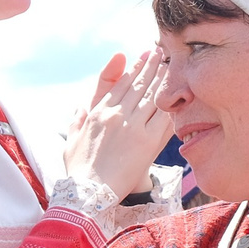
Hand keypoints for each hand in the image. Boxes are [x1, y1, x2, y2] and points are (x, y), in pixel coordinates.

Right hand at [63, 50, 173, 204]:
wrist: (89, 193)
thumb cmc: (78, 170)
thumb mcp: (71, 140)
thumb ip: (76, 121)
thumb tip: (80, 108)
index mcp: (98, 112)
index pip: (120, 84)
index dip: (133, 70)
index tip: (142, 59)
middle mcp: (116, 115)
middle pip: (138, 85)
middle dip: (151, 67)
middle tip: (160, 54)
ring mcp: (132, 127)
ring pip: (151, 97)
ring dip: (162, 79)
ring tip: (170, 66)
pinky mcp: (146, 142)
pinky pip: (162, 118)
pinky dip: (169, 104)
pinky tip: (176, 93)